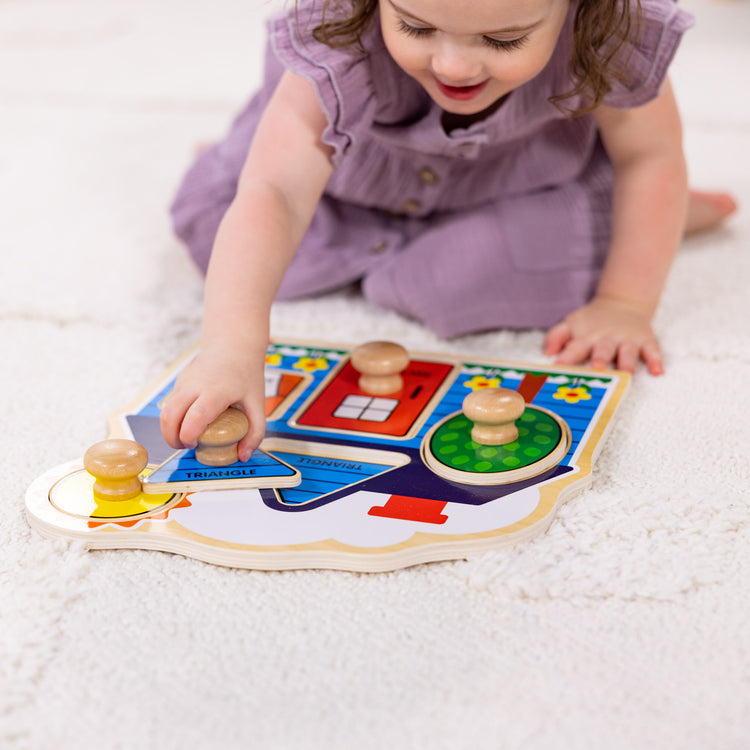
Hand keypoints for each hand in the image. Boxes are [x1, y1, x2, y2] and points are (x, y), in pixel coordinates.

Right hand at [159, 343, 266, 461]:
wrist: (234, 345)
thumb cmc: (246, 375)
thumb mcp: (258, 403)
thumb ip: (255, 432)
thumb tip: (243, 456)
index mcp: (216, 392)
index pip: (194, 417)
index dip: (188, 436)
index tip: (194, 445)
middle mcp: (195, 386)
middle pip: (170, 416)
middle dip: (171, 438)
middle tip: (186, 447)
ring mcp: (184, 382)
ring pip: (166, 411)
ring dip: (169, 430)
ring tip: (185, 439)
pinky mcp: (180, 382)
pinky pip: (171, 404)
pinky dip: (174, 418)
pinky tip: (189, 422)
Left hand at [543, 296, 663, 374]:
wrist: (621, 303)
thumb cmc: (591, 322)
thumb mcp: (570, 324)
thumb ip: (556, 336)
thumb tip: (547, 353)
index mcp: (586, 337)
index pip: (574, 348)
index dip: (566, 358)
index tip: (558, 368)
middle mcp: (607, 339)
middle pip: (603, 350)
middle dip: (599, 358)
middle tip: (596, 367)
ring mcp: (627, 340)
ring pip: (628, 351)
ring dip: (627, 362)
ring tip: (626, 373)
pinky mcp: (646, 340)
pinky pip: (653, 350)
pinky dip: (656, 360)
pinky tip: (657, 371)